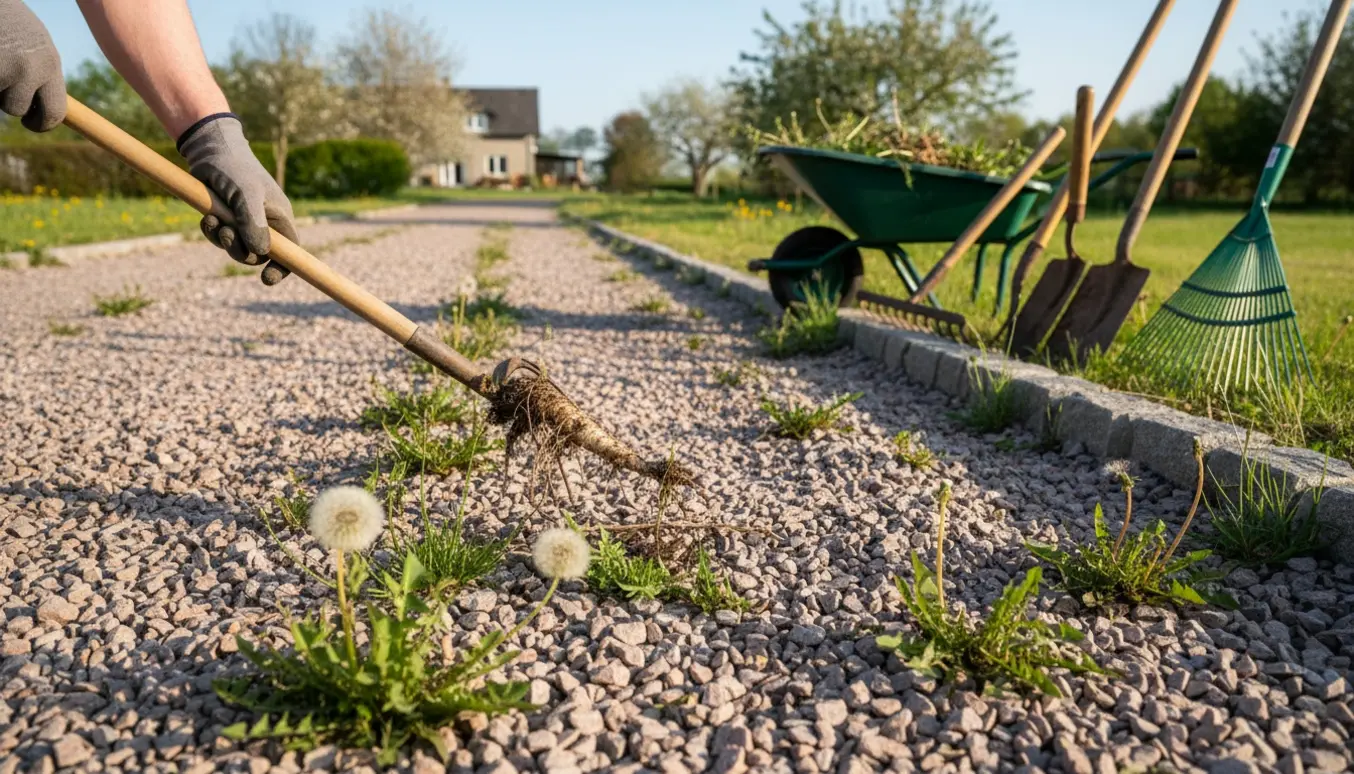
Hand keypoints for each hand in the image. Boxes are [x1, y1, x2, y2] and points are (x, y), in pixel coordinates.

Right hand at [0, 0, 65, 130]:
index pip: (56, 111)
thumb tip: (47, 107)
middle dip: (9, 104)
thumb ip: (41, 73)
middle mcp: (30, 70)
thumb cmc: (9, 20)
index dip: (42, 123)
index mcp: (49, 64)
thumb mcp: (36, 44)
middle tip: (4, 91)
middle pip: (18, 110)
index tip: (33, 122)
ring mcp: (3, 70)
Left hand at [178, 113, 297, 284]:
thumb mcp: (246, 194)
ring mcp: (244, 220)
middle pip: (258, 254)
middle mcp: (265, 222)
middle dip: (240, 249)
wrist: (209, 148)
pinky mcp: (227, 217)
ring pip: (237, 247)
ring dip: (223, 239)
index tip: (267, 279)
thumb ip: (253, 224)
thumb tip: (261, 254)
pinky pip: (221, 237)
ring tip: (212, 220)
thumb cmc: (234, 167)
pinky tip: (207, 218)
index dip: (282, 268)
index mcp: (279, 217)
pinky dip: (212, 231)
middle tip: (226, 233)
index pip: (290, 252)